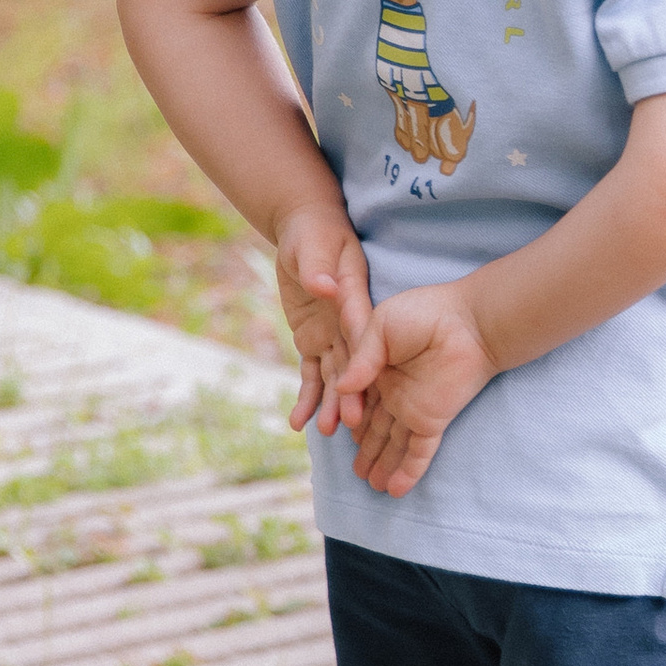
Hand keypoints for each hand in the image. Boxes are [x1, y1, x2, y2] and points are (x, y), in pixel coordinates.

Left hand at [274, 205, 375, 438]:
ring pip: (335, 374)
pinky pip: (310, 374)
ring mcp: (333, 335)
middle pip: (354, 361)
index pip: (361, 329)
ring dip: (332, 402)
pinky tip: (298, 422)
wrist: (305, 233)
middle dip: (353, 391)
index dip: (364, 357)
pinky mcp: (314, 342)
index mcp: (355, 296)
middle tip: (352, 422)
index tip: (366, 384)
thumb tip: (325, 286)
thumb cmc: (313, 234)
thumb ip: (318, 267)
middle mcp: (348, 322)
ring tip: (326, 431)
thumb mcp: (314, 245)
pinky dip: (306, 397)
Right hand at [329, 283, 499, 495]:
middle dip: (365, 450)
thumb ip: (361, 358)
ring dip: (382, 464)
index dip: (344, 418)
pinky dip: (407, 472)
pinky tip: (394, 489)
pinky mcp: (432, 420)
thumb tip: (341, 388)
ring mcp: (414, 409)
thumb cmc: (426, 313)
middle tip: (354, 472)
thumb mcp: (381, 327)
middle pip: (375, 428)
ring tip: (369, 484)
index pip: (357, 400)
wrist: (468, 322)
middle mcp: (395, 393)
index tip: (331, 433)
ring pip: (394, 444)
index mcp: (380, 369)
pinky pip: (418, 452)